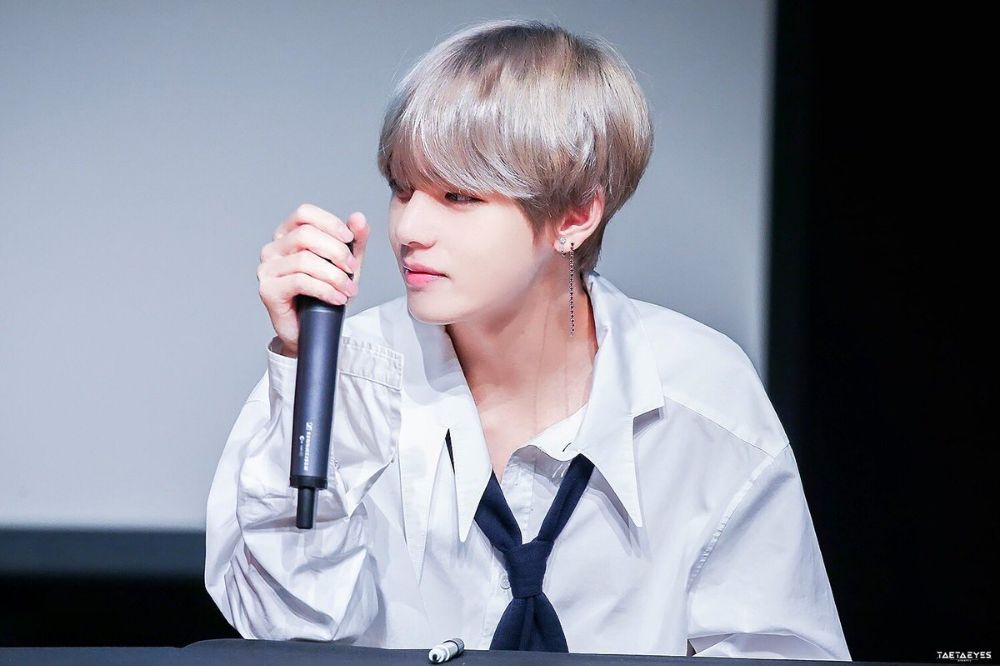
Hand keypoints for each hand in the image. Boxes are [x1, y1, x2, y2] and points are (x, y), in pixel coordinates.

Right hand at [257, 204, 369, 357]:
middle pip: (306, 235)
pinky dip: (325, 289)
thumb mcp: (344, 265)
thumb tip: (359, 218)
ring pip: (305, 260)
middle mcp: (272, 249)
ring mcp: (267, 269)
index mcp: (287, 236)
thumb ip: (353, 242)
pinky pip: (300, 281)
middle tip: (353, 269)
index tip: (350, 238)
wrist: (309, 331)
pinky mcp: (268, 290)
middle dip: (337, 251)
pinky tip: (337, 298)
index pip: (305, 214)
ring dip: (335, 276)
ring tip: (349, 289)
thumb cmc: (323, 296)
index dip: (330, 223)